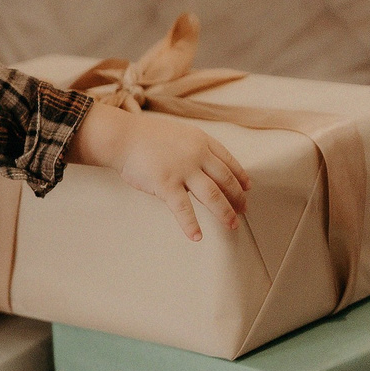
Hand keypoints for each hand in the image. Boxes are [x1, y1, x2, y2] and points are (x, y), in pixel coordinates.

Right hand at [72, 104, 252, 241]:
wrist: (122, 137)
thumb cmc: (145, 136)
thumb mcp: (178, 134)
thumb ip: (194, 148)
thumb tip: (205, 168)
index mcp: (201, 141)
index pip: (229, 162)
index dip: (240, 177)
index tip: (247, 189)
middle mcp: (197, 155)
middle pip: (225, 180)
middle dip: (237, 198)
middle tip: (243, 211)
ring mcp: (182, 170)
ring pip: (212, 195)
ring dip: (225, 212)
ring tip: (231, 225)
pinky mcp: (166, 184)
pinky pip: (183, 209)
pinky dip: (191, 225)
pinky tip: (197, 236)